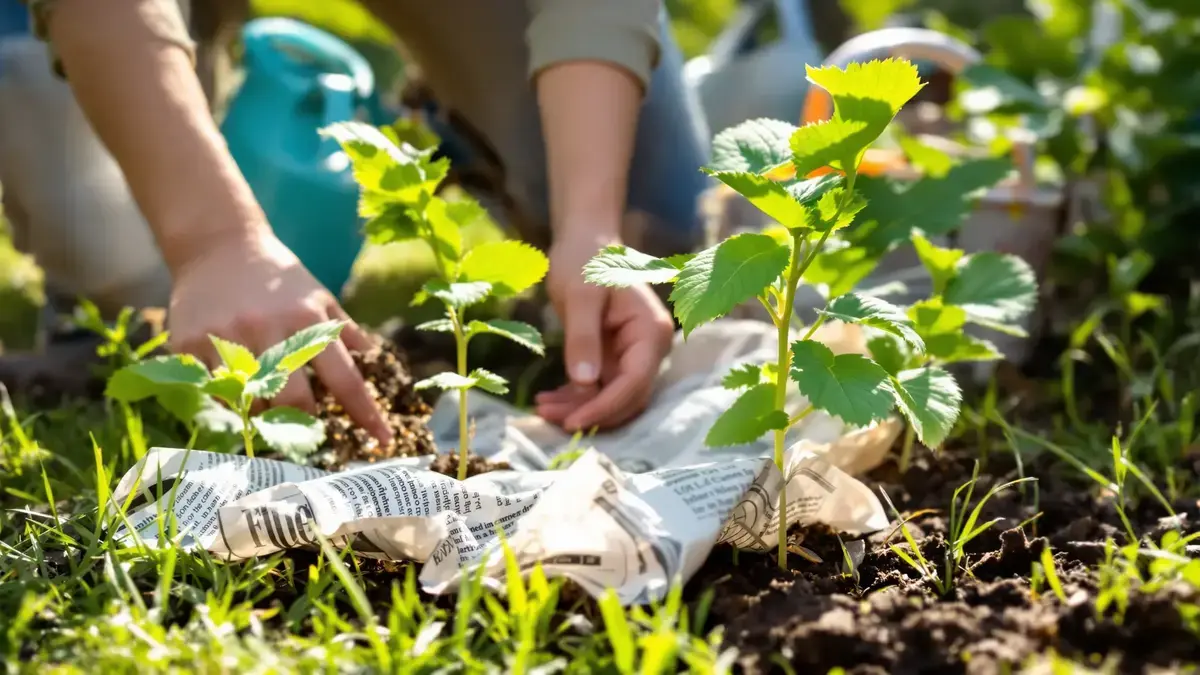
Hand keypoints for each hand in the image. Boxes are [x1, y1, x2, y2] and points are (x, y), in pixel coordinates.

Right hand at [167, 229, 392, 443]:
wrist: (217, 245)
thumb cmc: (276, 277)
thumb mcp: (318, 296)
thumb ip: (345, 331)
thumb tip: (378, 358)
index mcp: (307, 321)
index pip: (344, 378)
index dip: (365, 413)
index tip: (383, 440)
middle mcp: (270, 329)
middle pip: (294, 400)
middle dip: (303, 424)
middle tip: (305, 435)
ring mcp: (228, 337)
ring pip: (250, 402)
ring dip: (262, 417)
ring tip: (265, 420)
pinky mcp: (191, 343)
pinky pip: (212, 391)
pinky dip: (225, 404)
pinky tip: (231, 403)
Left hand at [535, 235, 673, 431]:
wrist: (583, 244)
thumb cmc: (585, 261)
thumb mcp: (580, 296)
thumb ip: (584, 338)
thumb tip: (585, 383)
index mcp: (650, 331)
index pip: (635, 381)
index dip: (605, 406)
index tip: (572, 421)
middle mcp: (648, 348)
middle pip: (627, 396)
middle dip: (590, 412)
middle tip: (549, 417)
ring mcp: (632, 355)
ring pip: (611, 397)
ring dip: (579, 408)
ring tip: (541, 409)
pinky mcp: (613, 358)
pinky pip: (598, 388)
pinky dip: (575, 397)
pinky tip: (547, 399)